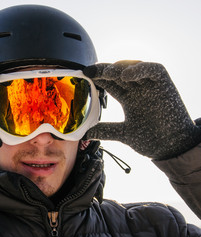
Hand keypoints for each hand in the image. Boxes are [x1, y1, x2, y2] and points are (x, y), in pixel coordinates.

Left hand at [83, 60, 200, 158]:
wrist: (172, 148)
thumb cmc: (152, 140)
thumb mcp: (124, 133)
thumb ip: (107, 131)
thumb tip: (86, 134)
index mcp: (128, 98)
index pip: (110, 83)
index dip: (98, 78)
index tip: (84, 76)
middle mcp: (138, 89)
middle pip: (118, 73)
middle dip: (104, 71)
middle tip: (90, 71)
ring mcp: (150, 86)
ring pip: (134, 68)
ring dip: (119, 68)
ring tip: (107, 73)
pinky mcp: (165, 85)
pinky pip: (153, 70)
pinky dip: (140, 69)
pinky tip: (126, 75)